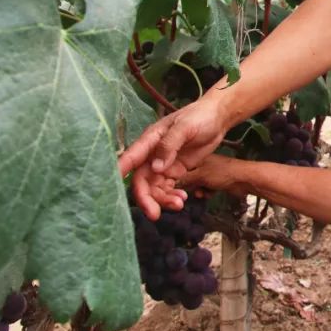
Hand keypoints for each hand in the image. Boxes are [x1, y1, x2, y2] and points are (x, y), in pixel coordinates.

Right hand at [118, 99, 226, 218]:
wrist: (217, 119)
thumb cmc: (199, 117)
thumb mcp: (185, 127)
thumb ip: (170, 145)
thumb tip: (156, 168)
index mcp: (149, 141)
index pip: (130, 159)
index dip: (119, 175)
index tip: (112, 193)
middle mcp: (152, 155)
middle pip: (141, 181)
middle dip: (146, 199)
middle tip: (155, 214)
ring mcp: (163, 164)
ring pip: (154, 188)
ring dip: (163, 200)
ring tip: (180, 203)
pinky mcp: (175, 171)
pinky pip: (168, 188)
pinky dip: (172, 196)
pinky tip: (183, 198)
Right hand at [179, 154, 251, 197]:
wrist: (244, 179)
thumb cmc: (222, 173)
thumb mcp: (200, 175)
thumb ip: (184, 179)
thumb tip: (169, 184)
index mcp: (197, 157)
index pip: (180, 168)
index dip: (175, 178)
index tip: (172, 188)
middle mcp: (201, 163)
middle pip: (187, 177)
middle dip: (188, 186)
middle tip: (189, 192)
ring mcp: (209, 172)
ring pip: (196, 184)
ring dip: (198, 190)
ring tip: (202, 194)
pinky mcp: (216, 181)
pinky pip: (206, 188)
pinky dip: (207, 192)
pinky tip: (209, 194)